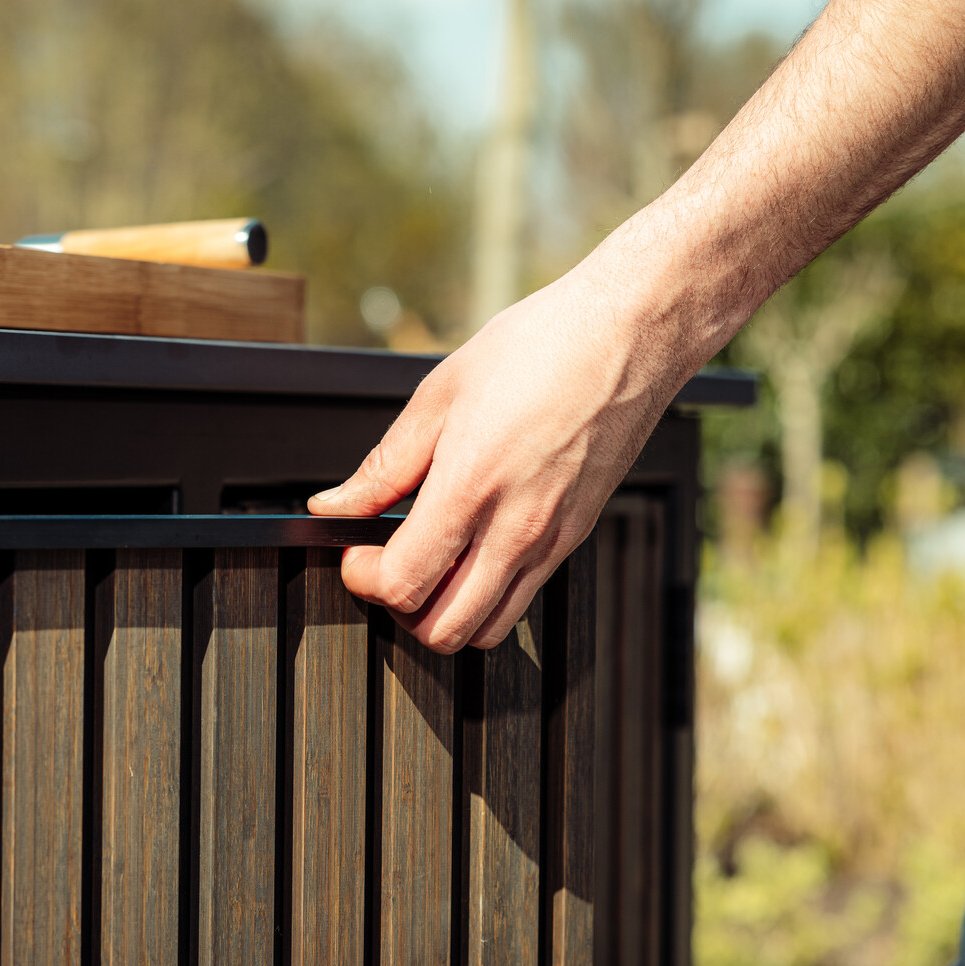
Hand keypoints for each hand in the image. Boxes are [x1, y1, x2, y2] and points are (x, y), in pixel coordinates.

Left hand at [309, 262, 691, 652]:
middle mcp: (517, 528)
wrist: (628, 335)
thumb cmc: (541, 349)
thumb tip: (336, 505)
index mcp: (471, 487)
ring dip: (445, 613)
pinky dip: (486, 596)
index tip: (355, 551)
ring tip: (429, 564)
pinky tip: (471, 550)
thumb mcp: (440, 396)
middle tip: (387, 564)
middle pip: (443, 629)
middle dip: (400, 609)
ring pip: (487, 630)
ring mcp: (551, 540)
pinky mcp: (576, 539)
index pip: (403, 584)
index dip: (364, 578)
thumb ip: (384, 465)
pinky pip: (523, 599)